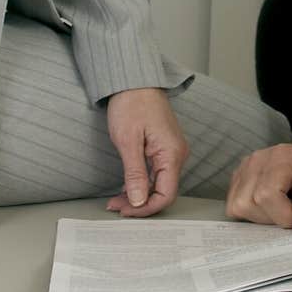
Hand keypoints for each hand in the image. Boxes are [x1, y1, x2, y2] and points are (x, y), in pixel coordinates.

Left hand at [105, 88, 188, 217]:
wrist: (134, 80)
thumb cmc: (132, 104)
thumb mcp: (128, 141)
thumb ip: (135, 173)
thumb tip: (139, 201)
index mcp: (172, 153)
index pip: (166, 195)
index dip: (145, 209)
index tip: (125, 210)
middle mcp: (177, 154)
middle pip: (163, 191)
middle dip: (139, 203)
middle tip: (115, 205)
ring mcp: (171, 151)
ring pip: (159, 184)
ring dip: (139, 195)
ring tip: (116, 199)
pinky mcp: (164, 148)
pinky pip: (156, 173)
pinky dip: (141, 183)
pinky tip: (126, 187)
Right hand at [226, 125, 291, 228]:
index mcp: (283, 157)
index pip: (267, 195)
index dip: (284, 215)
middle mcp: (259, 159)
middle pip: (250, 203)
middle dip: (273, 219)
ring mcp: (245, 169)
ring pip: (238, 207)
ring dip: (261, 218)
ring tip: (282, 210)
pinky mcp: (238, 180)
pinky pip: (234, 207)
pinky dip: (252, 215)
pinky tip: (271, 209)